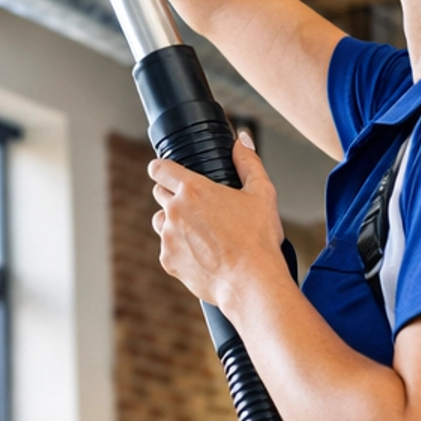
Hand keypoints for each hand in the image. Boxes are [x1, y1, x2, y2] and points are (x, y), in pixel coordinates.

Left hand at [148, 132, 287, 310]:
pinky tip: (202, 254)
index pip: (159, 168)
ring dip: (174, 222)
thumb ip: (248, 161)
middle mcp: (175, 211)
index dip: (162, 167)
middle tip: (197, 207)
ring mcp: (168, 237)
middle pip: (159, 193)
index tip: (167, 172)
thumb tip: (241, 139)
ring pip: (160, 221)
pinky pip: (167, 248)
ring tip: (201, 233)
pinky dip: (180, 249)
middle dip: (173, 195)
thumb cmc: (258, 239)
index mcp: (193, 189)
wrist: (251, 282)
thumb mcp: (262, 193)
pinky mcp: (167, 260)